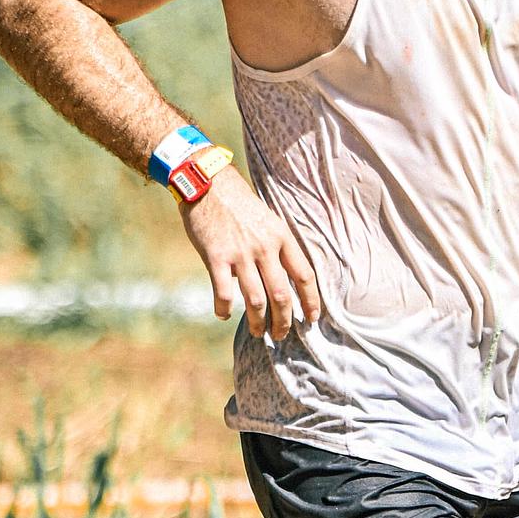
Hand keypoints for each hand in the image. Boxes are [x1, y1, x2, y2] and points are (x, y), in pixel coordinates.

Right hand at [179, 168, 320, 338]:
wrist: (207, 182)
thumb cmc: (238, 204)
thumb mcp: (268, 219)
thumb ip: (275, 247)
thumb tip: (277, 278)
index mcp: (282, 237)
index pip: (304, 275)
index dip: (311, 301)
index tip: (312, 318)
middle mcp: (265, 247)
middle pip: (282, 295)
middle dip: (284, 321)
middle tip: (281, 335)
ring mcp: (240, 253)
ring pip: (256, 299)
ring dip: (257, 322)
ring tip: (257, 332)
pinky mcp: (216, 256)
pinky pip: (223, 292)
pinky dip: (223, 308)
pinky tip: (223, 314)